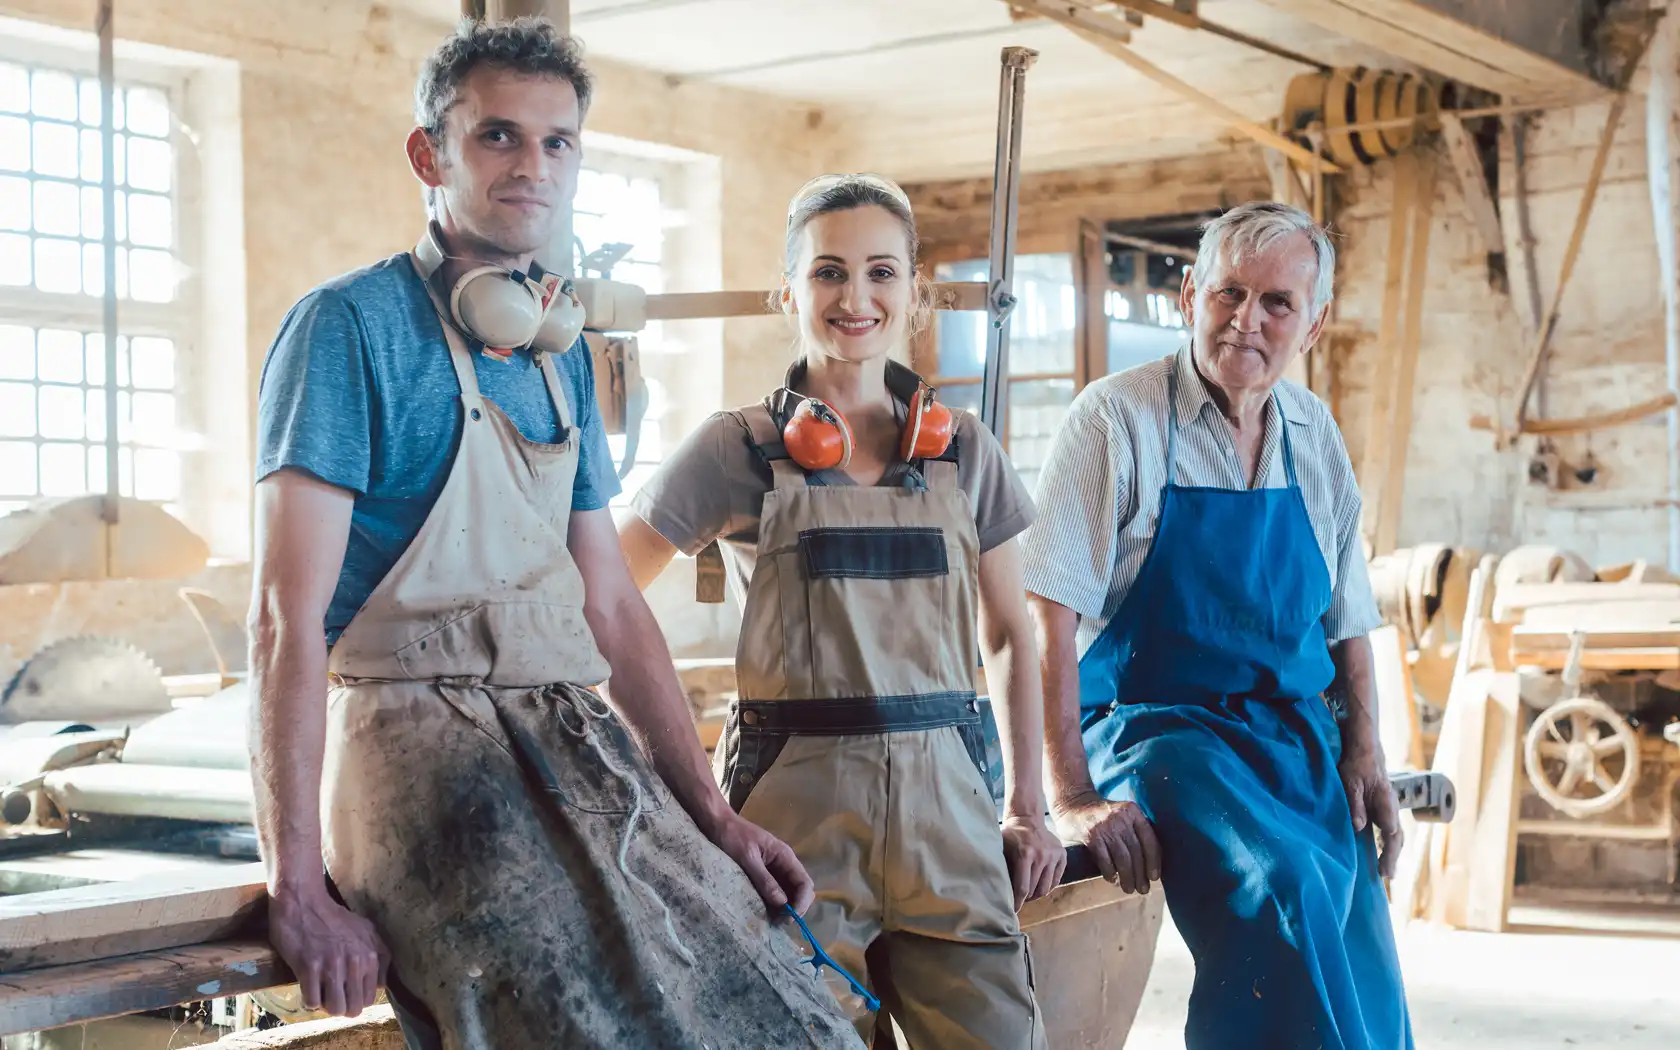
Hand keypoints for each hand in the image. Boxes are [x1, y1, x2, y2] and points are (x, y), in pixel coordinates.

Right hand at [268, 885, 388, 1016]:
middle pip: (353, 1008)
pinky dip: (309, 1000)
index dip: (356, 999)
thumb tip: (382, 984)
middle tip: (331, 995)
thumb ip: (380, 954)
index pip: (370, 998)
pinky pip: (312, 1002)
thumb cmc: (334, 917)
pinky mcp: (309, 967)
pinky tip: (308, 988)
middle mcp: (355, 962)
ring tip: (320, 992)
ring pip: (335, 1009)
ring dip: (325, 1006)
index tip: (345, 991)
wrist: (304, 902)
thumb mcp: (366, 930)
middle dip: (342, 1006)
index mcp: (370, 956)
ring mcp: (332, 965)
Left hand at [709, 812, 815, 915]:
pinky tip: (764, 913)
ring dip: (784, 909)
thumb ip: (764, 879)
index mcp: (785, 856)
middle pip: (800, 890)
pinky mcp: (762, 876)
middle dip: (795, 908)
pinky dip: (773, 905)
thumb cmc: (732, 836)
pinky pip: (774, 893)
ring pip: (788, 894)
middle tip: (779, 923)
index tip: (789, 918)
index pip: (804, 882)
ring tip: (772, 922)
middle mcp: (783, 865)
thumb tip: (782, 903)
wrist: (716, 824)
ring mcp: (774, 871)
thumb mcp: (747, 858)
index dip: (801, 902)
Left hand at [1000, 813, 1066, 909]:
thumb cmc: (1010, 836)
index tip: (1013, 912)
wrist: (1027, 818)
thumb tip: (992, 892)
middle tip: (1019, 900)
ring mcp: (1053, 855)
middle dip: (1026, 898)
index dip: (1018, 903)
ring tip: (1029, 893)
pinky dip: (1047, 886)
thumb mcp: (1001, 848)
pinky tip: (1038, 884)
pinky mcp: (1062, 855)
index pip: (1022, 888)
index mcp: (1024, 854)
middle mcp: (1041, 855)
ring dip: (1036, 894)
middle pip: (1034, 890)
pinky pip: (1056, 880)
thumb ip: (1000, 867)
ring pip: (1046, 887)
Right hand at [1052, 791, 1160, 894]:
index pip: (1149, 839)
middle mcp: (1120, 817)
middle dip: (1140, 874)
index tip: (1154, 877)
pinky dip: (1110, 873)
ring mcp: (1104, 826)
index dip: (1154, 861)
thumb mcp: (1122, 814)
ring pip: (1122, 858)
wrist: (1073, 804)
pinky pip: (1105, 860)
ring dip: (1127, 878)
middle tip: (1143, 889)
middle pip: (1136, 851)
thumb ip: (1136, 830)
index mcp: (1132, 811)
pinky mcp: (1090, 836)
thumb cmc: (1102, 815)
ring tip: (1129, 889)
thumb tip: (1151, 862)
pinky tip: (1113, 880)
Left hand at [1340, 744, 1402, 877]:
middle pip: (1396, 836)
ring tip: (1386, 871)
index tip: (1384, 868)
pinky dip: (1388, 842)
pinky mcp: (1383, 807)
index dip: (1388, 850)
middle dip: (1392, 856)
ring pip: (1395, 834)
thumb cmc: (1356, 764)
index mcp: (1385, 802)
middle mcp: (1392, 806)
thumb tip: (1358, 827)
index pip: (1391, 831)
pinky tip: (1381, 852)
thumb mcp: (1350, 781)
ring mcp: (1390, 807)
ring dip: (1391, 852)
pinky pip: (1389, 828)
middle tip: (1387, 875)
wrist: (1365, 748)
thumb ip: (1355, 804)